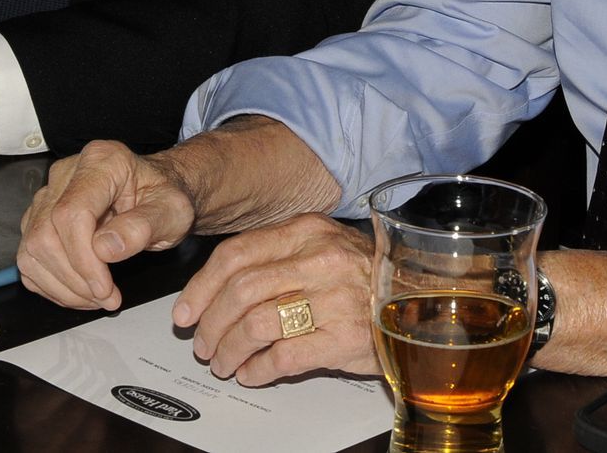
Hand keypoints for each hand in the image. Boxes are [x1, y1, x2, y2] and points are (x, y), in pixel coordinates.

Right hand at [17, 142, 196, 311]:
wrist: (158, 195)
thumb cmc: (165, 198)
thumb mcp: (172, 211)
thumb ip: (143, 226)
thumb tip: (106, 248)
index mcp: (102, 162)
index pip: (72, 214)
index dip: (83, 259)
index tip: (105, 288)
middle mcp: (67, 174)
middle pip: (45, 234)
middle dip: (74, 278)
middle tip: (106, 298)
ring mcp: (48, 195)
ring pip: (31, 249)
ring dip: (62, 286)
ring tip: (97, 297)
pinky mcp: (39, 218)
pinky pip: (29, 258)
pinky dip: (51, 284)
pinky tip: (80, 292)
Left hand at [173, 215, 377, 384]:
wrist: (421, 298)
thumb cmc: (365, 276)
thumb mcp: (323, 246)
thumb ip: (276, 258)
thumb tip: (221, 289)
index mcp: (306, 232)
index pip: (235, 254)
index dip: (201, 287)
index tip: (185, 312)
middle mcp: (317, 260)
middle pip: (239, 291)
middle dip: (210, 323)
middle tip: (202, 344)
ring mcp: (332, 299)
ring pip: (256, 324)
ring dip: (229, 350)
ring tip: (224, 363)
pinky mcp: (343, 338)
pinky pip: (284, 356)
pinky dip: (258, 369)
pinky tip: (252, 373)